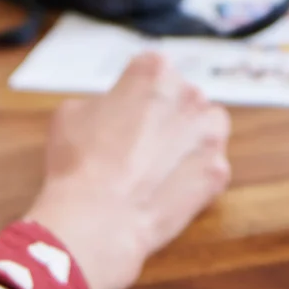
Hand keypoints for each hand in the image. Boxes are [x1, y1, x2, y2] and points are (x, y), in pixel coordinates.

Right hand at [21, 52, 231, 288]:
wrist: (98, 218)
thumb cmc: (80, 163)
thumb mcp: (71, 114)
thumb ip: (102, 102)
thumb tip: (110, 114)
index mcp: (153, 72)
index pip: (151, 70)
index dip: (136, 92)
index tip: (127, 110)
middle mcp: (189, 95)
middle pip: (183, 97)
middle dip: (166, 115)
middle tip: (140, 142)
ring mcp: (208, 135)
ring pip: (208, 128)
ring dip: (191, 139)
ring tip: (160, 164)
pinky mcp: (217, 172)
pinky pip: (210, 168)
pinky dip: (195, 178)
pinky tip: (169, 189)